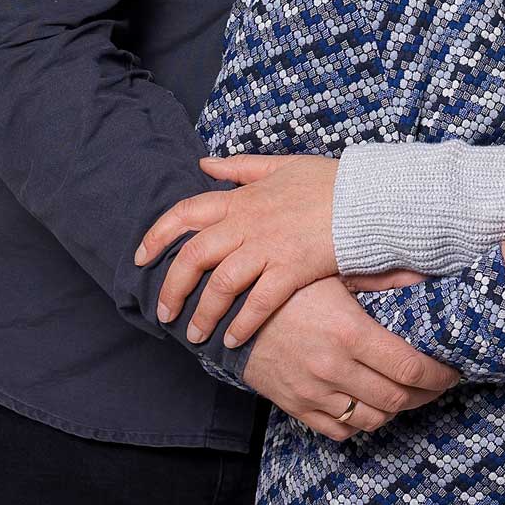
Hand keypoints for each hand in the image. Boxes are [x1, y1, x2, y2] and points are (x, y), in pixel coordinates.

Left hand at [135, 153, 337, 346]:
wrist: (364, 198)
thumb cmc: (327, 181)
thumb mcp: (280, 165)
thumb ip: (240, 168)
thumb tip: (204, 164)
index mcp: (243, 198)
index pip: (186, 213)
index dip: (158, 235)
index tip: (140, 256)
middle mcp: (249, 223)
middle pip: (194, 255)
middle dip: (172, 287)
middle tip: (165, 312)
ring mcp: (269, 246)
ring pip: (221, 283)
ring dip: (203, 313)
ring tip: (195, 335)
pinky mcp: (291, 268)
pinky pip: (258, 302)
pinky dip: (243, 323)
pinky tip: (234, 339)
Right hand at [241, 277, 458, 439]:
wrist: (233, 309)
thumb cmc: (291, 284)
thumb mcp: (338, 271)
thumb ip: (384, 277)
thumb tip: (426, 273)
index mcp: (349, 332)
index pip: (409, 368)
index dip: (438, 375)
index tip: (452, 371)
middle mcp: (333, 368)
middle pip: (396, 398)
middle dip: (426, 394)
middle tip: (439, 382)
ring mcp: (314, 392)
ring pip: (371, 419)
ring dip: (397, 410)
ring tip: (410, 393)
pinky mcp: (297, 406)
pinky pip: (339, 430)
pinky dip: (362, 423)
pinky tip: (373, 405)